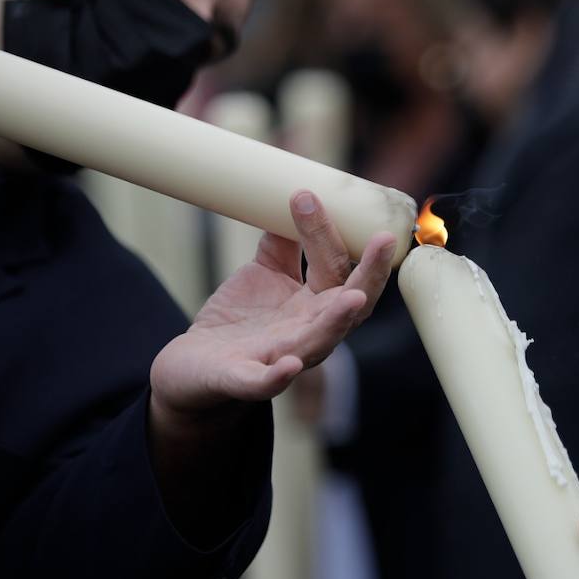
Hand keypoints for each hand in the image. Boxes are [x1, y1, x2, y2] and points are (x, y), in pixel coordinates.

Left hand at [149, 190, 395, 419]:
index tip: (311, 195)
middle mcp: (308, 333)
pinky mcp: (244, 381)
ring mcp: (280, 359)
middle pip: (350, 306)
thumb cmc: (240, 321)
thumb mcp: (263, 275)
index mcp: (315, 306)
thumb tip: (299, 197)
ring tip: (353, 297)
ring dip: (337, 321)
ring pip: (318, 342)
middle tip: (383, 240)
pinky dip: (276, 377)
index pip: (339, 270)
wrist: (195, 367)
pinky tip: (287, 365)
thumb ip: (282, 245)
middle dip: (369, 276)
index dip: (334, 236)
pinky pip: (264, 383)